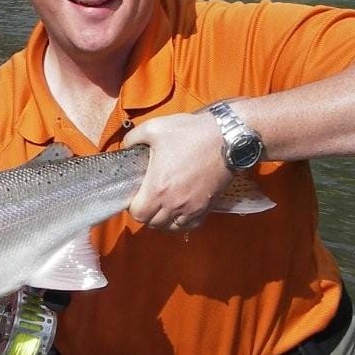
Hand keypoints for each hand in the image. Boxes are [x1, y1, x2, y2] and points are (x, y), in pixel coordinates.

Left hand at [123, 112, 233, 231]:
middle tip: (148, 199)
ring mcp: (192, 207)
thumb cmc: (191, 133)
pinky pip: (191, 225)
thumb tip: (126, 146)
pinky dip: (182, 222)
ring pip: (171, 227)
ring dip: (164, 220)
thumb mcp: (155, 128)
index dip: (133, 207)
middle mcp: (174, 203)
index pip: (138, 214)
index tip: (136, 196)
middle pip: (153, 223)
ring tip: (162, 206)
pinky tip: (179, 210)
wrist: (228, 137)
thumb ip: (133, 138)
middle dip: (147, 213)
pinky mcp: (207, 206)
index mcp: (158, 187)